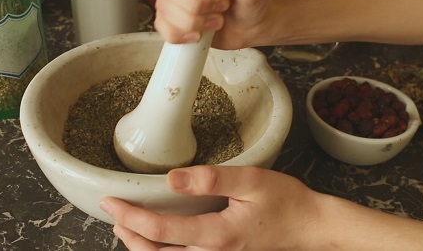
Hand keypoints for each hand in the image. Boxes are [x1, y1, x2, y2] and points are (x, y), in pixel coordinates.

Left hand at [100, 165, 325, 249]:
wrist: (311, 228)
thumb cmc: (287, 203)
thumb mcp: (253, 181)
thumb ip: (212, 179)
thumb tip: (173, 179)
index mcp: (218, 236)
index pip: (161, 232)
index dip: (131, 217)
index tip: (112, 202)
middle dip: (130, 238)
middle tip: (115, 215)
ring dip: (143, 249)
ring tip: (127, 229)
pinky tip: (160, 240)